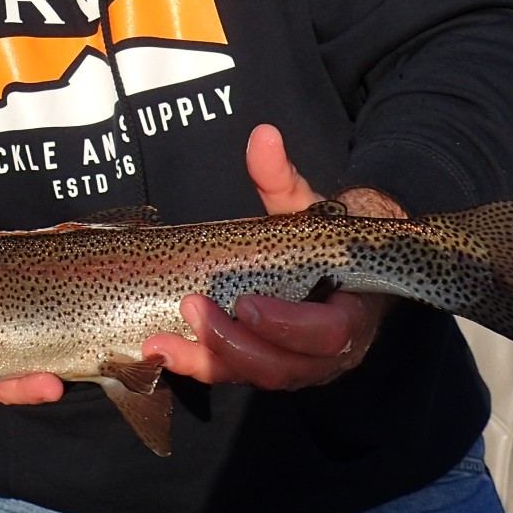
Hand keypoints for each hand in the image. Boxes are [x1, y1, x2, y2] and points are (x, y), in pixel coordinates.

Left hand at [143, 125, 399, 389]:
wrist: (332, 261)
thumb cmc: (323, 234)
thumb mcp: (305, 204)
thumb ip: (282, 176)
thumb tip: (262, 135)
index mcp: (351, 314)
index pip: (327, 334)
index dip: (286, 325)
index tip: (245, 303)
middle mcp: (327, 352)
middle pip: (284, 367)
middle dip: (234, 344)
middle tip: (192, 309)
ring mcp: (295, 364)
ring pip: (255, 376)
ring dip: (208, 361)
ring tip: (162, 341)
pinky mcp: (263, 365)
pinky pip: (234, 374)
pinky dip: (198, 365)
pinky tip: (160, 351)